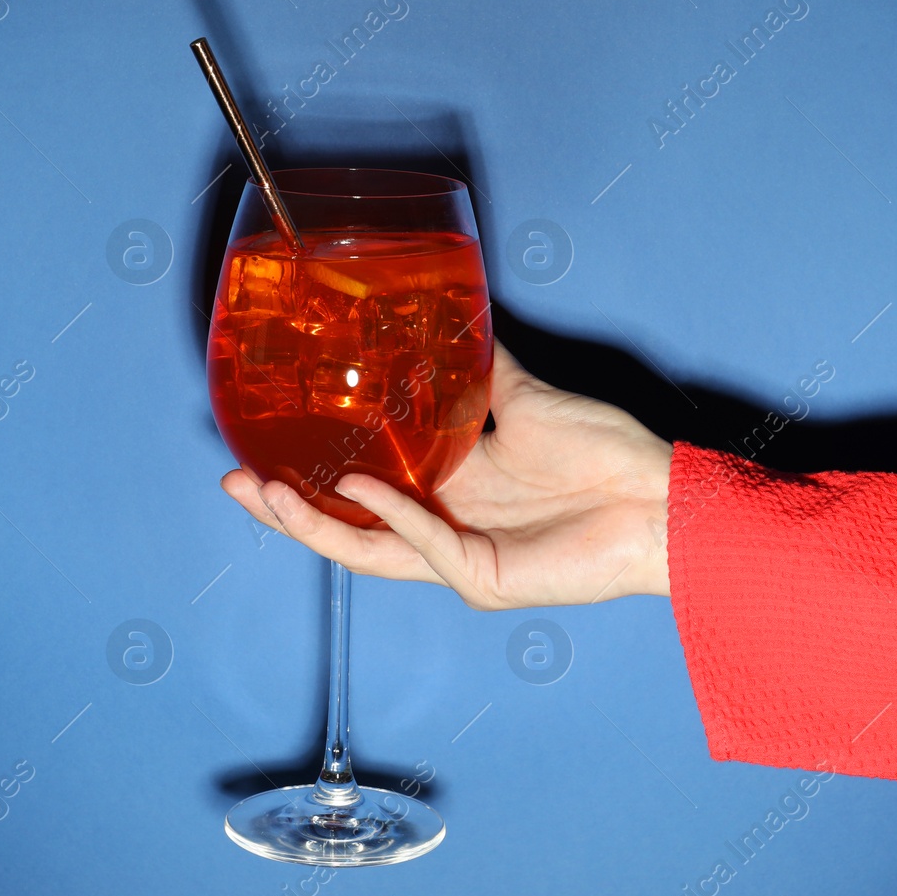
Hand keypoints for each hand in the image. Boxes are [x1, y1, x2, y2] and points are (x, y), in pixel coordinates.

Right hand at [221, 342, 672, 608]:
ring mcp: (460, 561)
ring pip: (368, 549)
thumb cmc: (605, 454)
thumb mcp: (526, 398)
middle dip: (285, 510)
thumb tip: (452, 316)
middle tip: (234, 481)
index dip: (310, 478)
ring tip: (264, 491)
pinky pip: (424, 545)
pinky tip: (355, 486)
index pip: (362, 494)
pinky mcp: (485, 579)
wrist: (662, 498)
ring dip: (313, 522)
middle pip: (348, 530)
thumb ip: (483, 366)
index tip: (259, 450)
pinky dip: (389, 515)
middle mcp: (445, 531)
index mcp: (448, 494)